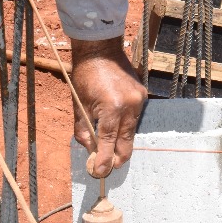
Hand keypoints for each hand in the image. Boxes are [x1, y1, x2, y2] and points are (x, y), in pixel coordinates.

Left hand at [70, 37, 146, 178]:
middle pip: (126, 140)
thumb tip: (90, 150)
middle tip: (110, 168)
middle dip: (118, 157)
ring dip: (122, 141)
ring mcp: (139, 99)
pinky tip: (119, 130)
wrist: (101, 50)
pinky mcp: (142, 94)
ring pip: (132, 130)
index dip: (104, 159)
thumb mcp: (78, 105)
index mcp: (112, 108)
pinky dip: (126, 125)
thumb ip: (84, 130)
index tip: (101, 172)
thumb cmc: (85, 76)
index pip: (108, 141)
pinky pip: (134, 117)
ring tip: (113, 152)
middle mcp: (130, 105)